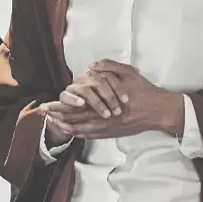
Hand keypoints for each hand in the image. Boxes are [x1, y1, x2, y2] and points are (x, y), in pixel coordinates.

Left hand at [40, 59, 183, 139]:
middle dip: (57, 116)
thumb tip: (90, 66)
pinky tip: (71, 130)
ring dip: (65, 125)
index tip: (46, 104)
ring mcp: (107, 128)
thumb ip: (109, 67)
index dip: (60, 105)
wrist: (159, 111)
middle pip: (74, 119)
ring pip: (80, 129)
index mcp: (104, 102)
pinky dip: (78, 133)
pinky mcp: (112, 133)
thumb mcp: (129, 73)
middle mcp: (103, 117)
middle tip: (43, 113)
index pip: (76, 106)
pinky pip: (91, 135)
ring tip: (52, 121)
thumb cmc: (144, 91)